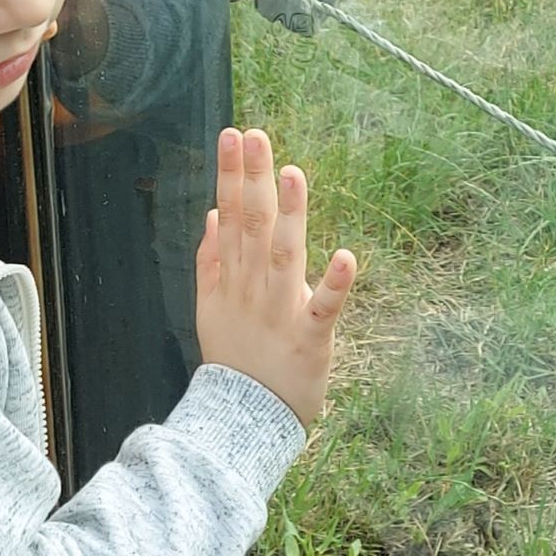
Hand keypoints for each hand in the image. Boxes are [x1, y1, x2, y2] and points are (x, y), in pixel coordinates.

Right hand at [195, 128, 355, 426]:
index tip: (234, 136)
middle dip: (253, 178)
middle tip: (254, 135)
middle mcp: (253, 288)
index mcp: (232, 277)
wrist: (241, 420)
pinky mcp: (309, 340)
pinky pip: (323, 309)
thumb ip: (210, 259)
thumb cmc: (232, 358)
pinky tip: (347, 256)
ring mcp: (280, 312)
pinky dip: (334, 285)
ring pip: (284, 256)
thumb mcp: (208, 306)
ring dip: (290, 215)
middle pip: (253, 225)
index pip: (230, 215)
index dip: (232, 174)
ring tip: (293, 173)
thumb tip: (214, 213)